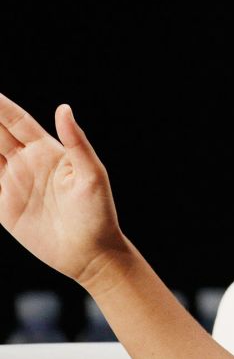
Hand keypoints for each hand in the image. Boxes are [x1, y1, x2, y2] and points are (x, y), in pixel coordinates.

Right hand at [0, 95, 126, 285]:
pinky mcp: (4, 206)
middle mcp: (27, 163)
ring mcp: (13, 184)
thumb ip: (76, 142)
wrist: (90, 251)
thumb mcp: (92, 174)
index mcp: (48, 151)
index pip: (16, 122)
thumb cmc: (98, 211)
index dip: (0, 107)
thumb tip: (63, 108)